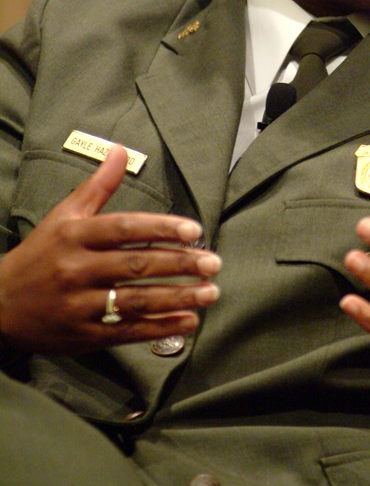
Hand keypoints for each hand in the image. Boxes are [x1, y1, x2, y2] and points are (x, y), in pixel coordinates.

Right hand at [0, 146, 220, 354]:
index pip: (124, 229)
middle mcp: (76, 270)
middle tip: (214, 262)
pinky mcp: (83, 336)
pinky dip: (159, 328)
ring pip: (135, 301)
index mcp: (74, 236)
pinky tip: (188, 322)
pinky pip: (126, 332)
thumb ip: (98, 186)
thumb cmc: (40, 254)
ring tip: (210, 292)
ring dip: (177, 298)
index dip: (160, 229)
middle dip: (179, 265)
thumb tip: (120, 149)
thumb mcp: (64, 216)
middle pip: (135, 266)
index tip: (193, 230)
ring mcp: (79, 306)